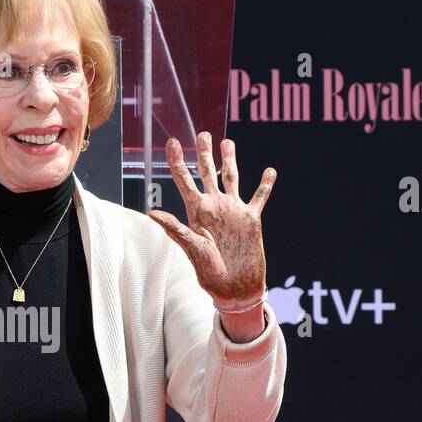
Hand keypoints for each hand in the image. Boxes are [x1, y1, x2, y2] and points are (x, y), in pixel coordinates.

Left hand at [147, 133, 274, 311]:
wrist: (235, 288)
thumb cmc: (210, 273)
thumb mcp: (192, 249)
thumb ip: (175, 229)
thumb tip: (151, 212)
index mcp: (196, 212)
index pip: (184, 180)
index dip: (177, 160)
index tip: (172, 141)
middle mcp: (214, 207)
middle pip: (207, 172)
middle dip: (204, 153)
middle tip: (202, 133)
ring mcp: (233, 211)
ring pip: (231, 178)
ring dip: (229, 160)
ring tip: (226, 142)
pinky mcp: (251, 219)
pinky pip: (259, 196)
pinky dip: (265, 183)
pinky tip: (269, 170)